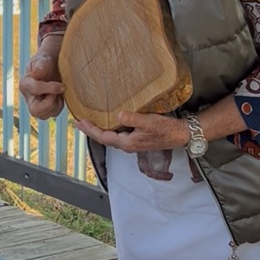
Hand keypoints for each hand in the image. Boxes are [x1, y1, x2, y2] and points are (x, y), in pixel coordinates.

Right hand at [19, 49, 65, 119]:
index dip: (51, 88)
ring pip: (45, 115)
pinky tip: (59, 95)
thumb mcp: (43, 59)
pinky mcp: (45, 110)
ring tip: (58, 92)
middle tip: (57, 94)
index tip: (62, 85)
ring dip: (56, 104)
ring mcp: (36, 105)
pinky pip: (53, 114)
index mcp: (25, 84)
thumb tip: (37, 73)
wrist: (52, 66)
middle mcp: (28, 97)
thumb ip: (40, 65)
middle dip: (49, 104)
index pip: (35, 89)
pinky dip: (59, 105)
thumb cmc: (46, 63)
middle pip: (35, 111)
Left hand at [75, 111, 190, 152]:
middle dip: (91, 130)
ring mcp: (132, 141)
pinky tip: (109, 119)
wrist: (181, 134)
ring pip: (110, 135)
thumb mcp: (149, 122)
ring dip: (99, 128)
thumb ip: (133, 119)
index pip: (103, 137)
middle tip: (78, 122)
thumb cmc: (166, 129)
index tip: (79, 122)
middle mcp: (127, 144)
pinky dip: (110, 126)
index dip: (90, 130)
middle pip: (104, 137)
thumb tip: (118, 115)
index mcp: (127, 143)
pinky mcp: (137, 136)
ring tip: (89, 120)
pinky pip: (118, 132)